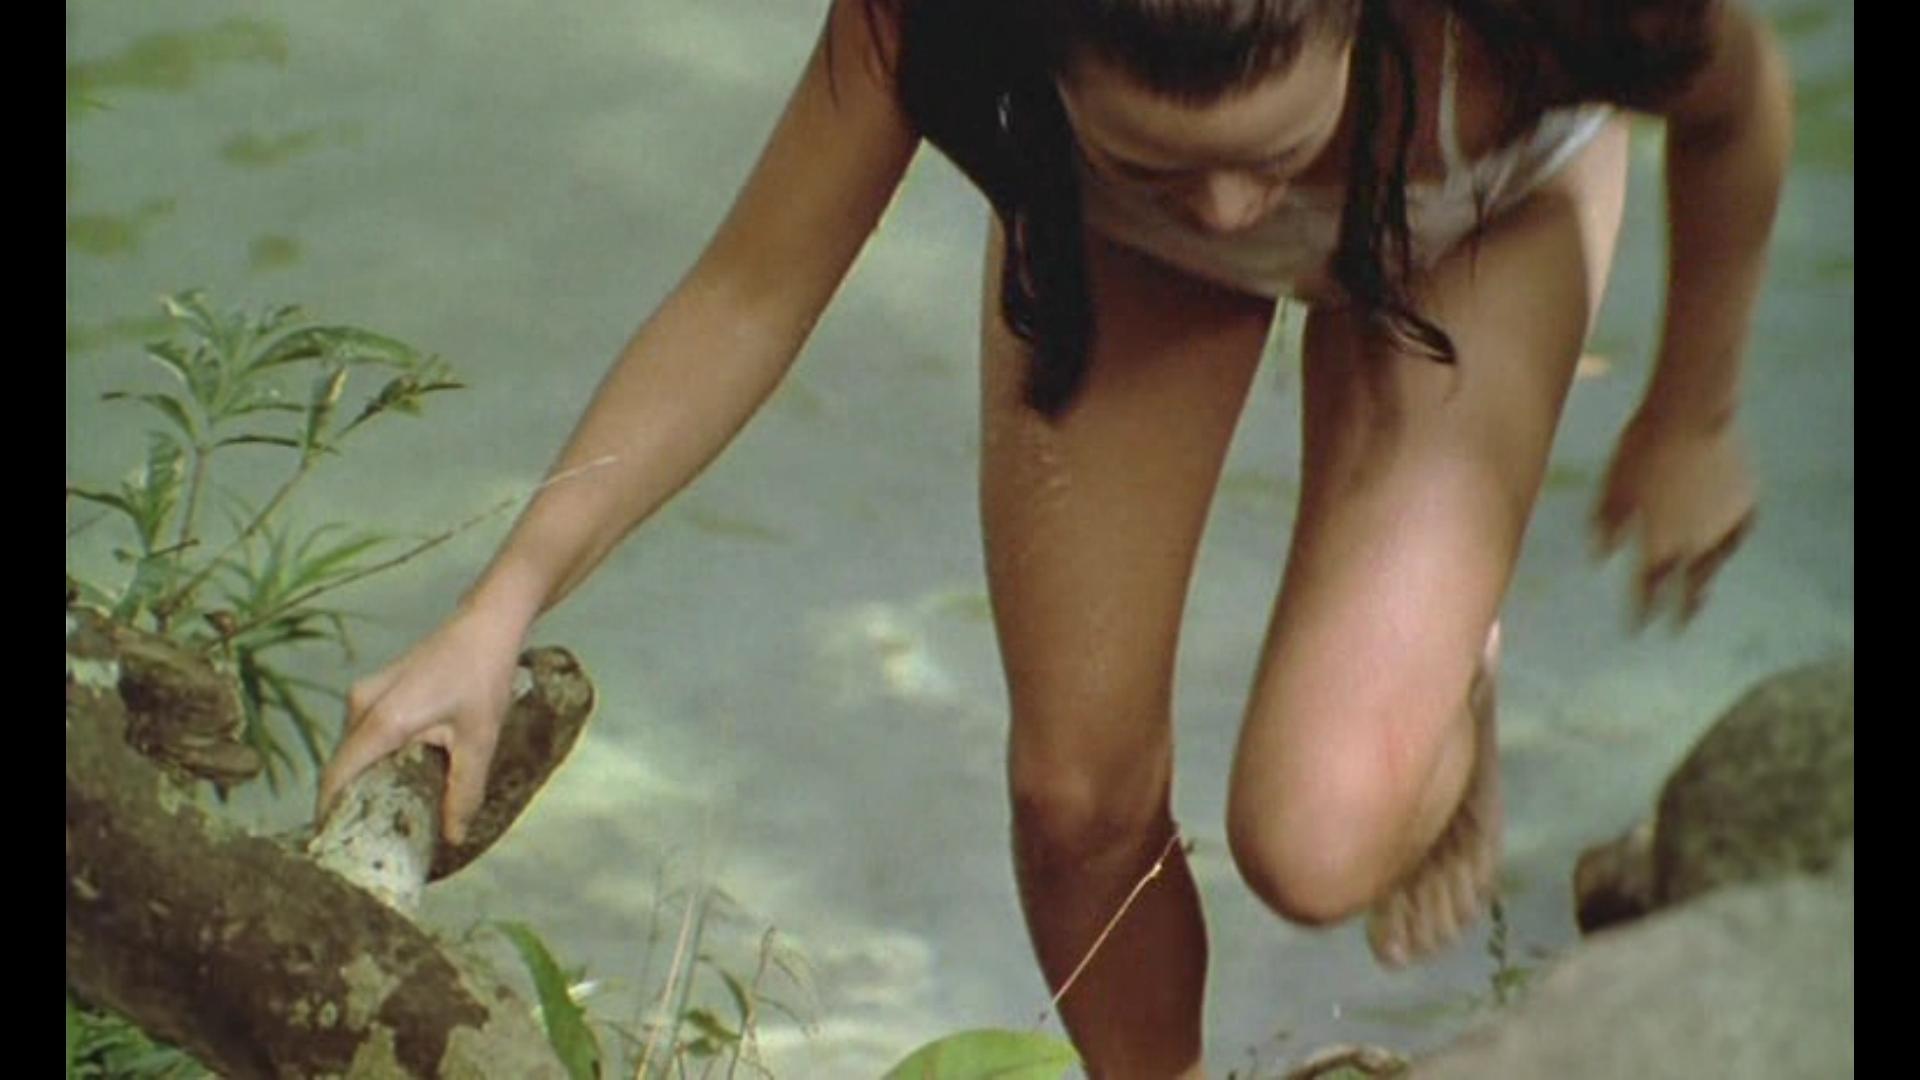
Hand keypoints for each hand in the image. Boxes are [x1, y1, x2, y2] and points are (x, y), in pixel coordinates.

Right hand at [316, 602, 529, 843]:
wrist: (487, 625)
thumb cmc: (483, 677)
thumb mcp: (479, 741)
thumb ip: (463, 792)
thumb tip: (453, 837)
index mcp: (382, 721)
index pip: (337, 777)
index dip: (331, 813)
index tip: (337, 844)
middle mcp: (361, 705)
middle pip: (341, 765)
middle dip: (350, 801)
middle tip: (370, 836)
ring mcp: (364, 693)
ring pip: (352, 749)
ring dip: (363, 778)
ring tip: (387, 812)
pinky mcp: (374, 689)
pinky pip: (362, 733)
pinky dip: (372, 757)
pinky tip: (398, 776)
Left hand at [1592, 409, 1755, 628]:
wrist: (1690, 415)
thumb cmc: (1639, 450)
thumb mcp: (1611, 490)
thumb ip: (1606, 527)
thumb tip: (1599, 558)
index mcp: (1658, 544)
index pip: (1648, 589)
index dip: (1642, 611)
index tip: (1637, 629)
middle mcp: (1694, 544)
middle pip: (1688, 586)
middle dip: (1681, 611)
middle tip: (1678, 631)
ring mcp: (1724, 525)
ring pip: (1716, 564)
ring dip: (1706, 583)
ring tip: (1702, 598)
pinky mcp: (1745, 503)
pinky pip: (1739, 533)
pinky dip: (1730, 544)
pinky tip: (1728, 548)